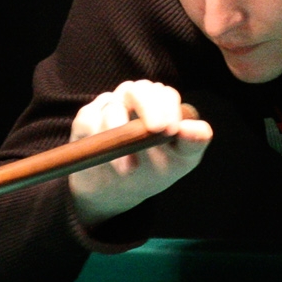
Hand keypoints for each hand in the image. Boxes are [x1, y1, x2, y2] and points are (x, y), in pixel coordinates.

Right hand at [67, 80, 213, 226]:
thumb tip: (195, 129)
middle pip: (138, 89)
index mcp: (158, 104)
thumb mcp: (180, 160)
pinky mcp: (86, 121)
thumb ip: (193, 143)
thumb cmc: (153, 169)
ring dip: (121, 132)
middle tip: (157, 130)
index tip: (171, 131)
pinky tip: (106, 156)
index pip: (164, 95)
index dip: (168, 109)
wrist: (117, 191)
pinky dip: (97, 135)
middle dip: (148, 107)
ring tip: (130, 167)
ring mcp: (108, 107)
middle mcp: (132, 99)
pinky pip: (89, 119)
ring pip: (112, 106)